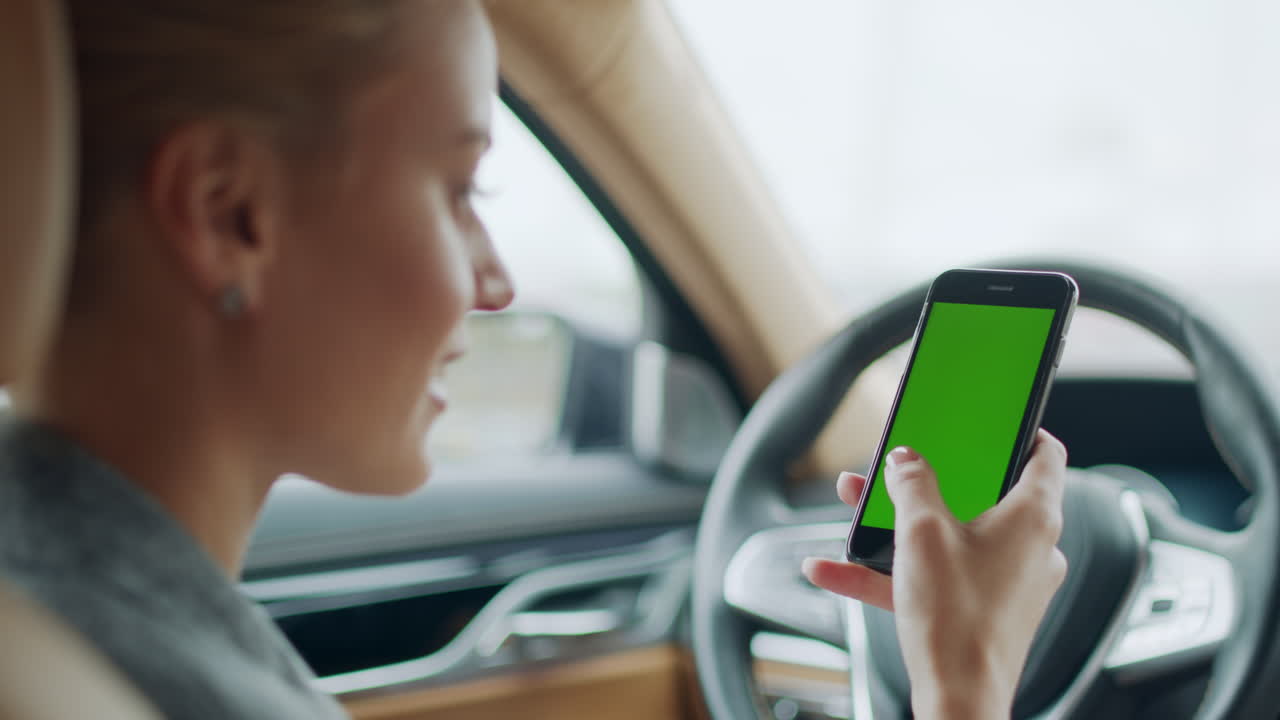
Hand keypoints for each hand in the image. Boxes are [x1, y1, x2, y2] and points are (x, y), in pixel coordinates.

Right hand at [803, 430, 1068, 718]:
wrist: (960, 699)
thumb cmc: (956, 617)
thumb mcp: (920, 532)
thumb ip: (910, 484)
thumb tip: (905, 461)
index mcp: (1033, 516)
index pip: (1045, 455)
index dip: (1020, 430)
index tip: (996, 420)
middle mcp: (1031, 547)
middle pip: (983, 495)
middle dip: (930, 481)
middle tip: (900, 468)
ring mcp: (1010, 582)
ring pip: (952, 537)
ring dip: (900, 526)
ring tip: (856, 515)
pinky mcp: (985, 611)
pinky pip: (937, 577)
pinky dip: (893, 571)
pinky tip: (837, 568)